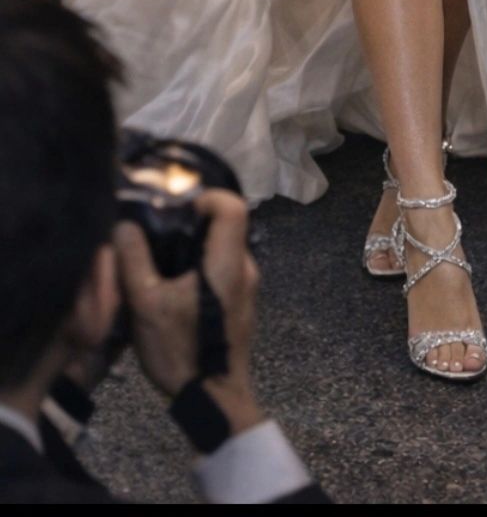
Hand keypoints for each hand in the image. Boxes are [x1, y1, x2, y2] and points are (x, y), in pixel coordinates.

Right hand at [114, 189, 262, 434]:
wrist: (212, 401)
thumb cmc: (181, 351)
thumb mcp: (146, 305)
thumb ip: (134, 260)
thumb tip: (126, 226)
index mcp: (228, 262)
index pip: (232, 205)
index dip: (205, 198)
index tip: (175, 212)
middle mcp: (245, 269)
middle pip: (225, 226)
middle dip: (191, 227)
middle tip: (157, 240)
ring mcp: (247, 288)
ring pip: (223, 250)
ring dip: (194, 251)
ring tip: (161, 269)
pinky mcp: (242, 305)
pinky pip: (224, 271)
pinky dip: (202, 270)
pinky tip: (176, 293)